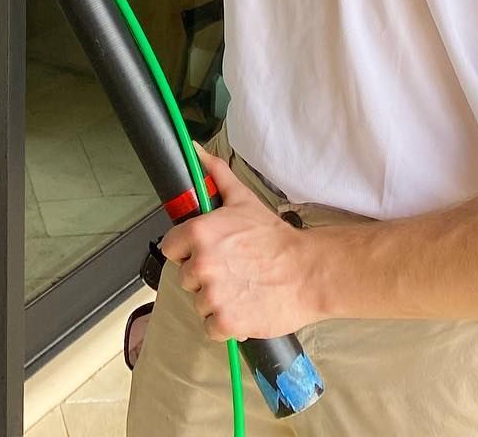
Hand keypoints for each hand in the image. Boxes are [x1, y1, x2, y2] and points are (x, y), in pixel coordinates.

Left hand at [159, 147, 321, 340]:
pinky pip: (211, 328)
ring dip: (215, 301)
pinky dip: (225, 324)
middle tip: (231, 271)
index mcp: (198, 233)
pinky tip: (243, 309)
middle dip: (204, 277)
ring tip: (240, 289)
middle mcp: (200, 264)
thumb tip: (194, 150)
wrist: (307, 272)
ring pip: (198, 303)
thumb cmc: (274, 237)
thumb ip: (215, 174)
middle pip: (186, 278)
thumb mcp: (242, 199)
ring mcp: (212, 295)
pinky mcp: (226, 322)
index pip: (170, 248)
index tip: (206, 253)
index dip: (187, 252)